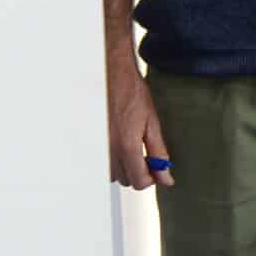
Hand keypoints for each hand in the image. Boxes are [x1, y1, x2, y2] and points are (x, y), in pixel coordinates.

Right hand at [106, 52, 172, 189]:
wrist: (110, 73)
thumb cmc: (131, 92)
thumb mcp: (152, 122)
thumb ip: (159, 153)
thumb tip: (165, 176)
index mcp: (127, 146)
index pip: (140, 181)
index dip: (152, 177)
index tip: (156, 167)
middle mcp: (109, 149)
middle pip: (126, 180)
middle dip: (138, 171)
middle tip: (145, 152)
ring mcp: (97, 145)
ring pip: (114, 172)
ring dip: (124, 165)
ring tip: (130, 143)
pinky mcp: (89, 140)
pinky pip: (103, 161)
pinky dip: (112, 157)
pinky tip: (118, 140)